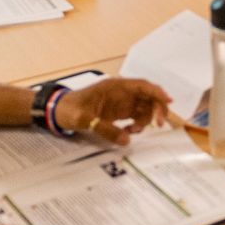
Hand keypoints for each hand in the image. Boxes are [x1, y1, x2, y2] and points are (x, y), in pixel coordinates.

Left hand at [54, 77, 174, 143]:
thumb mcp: (84, 119)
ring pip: (143, 107)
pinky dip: (137, 125)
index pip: (142, 85)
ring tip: (133, 131)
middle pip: (147, 97)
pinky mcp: (118, 112)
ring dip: (146, 119)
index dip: (157, 92)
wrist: (56, 111)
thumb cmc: (69, 109)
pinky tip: (128, 132)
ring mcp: (120, 102)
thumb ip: (105, 129)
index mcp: (114, 87)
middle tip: (159, 124)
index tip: (168, 102)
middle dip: (156, 108)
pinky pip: (135, 116)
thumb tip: (126, 139)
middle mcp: (121, 92)